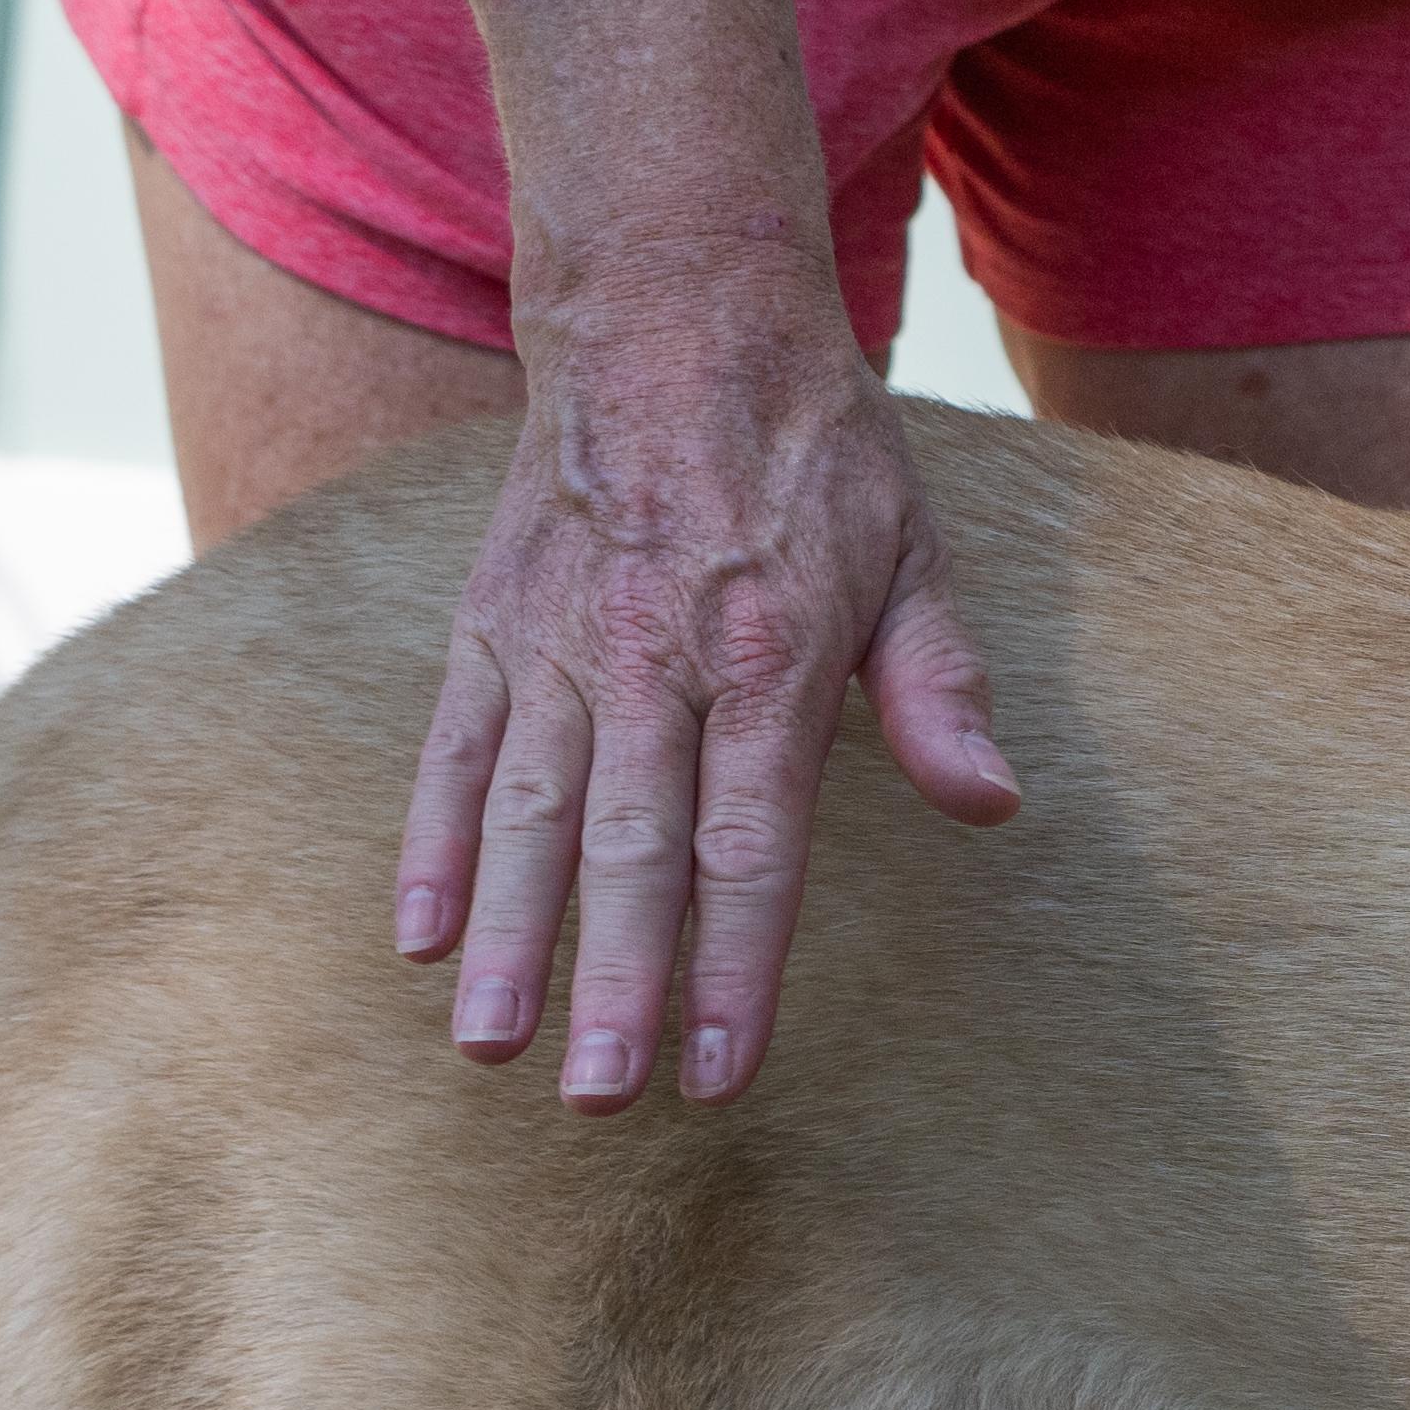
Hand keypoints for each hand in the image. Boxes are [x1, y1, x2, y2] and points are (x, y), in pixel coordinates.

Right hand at [393, 248, 1015, 1105]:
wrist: (672, 311)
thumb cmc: (814, 451)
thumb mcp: (914, 553)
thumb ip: (940, 689)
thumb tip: (991, 805)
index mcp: (769, 655)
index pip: (754, 846)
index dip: (737, 966)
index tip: (726, 1073)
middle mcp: (653, 656)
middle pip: (630, 848)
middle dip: (616, 982)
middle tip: (603, 1099)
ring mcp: (559, 639)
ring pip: (525, 814)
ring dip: (508, 938)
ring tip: (492, 1050)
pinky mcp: (490, 620)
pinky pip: (451, 749)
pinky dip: (430, 846)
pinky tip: (418, 940)